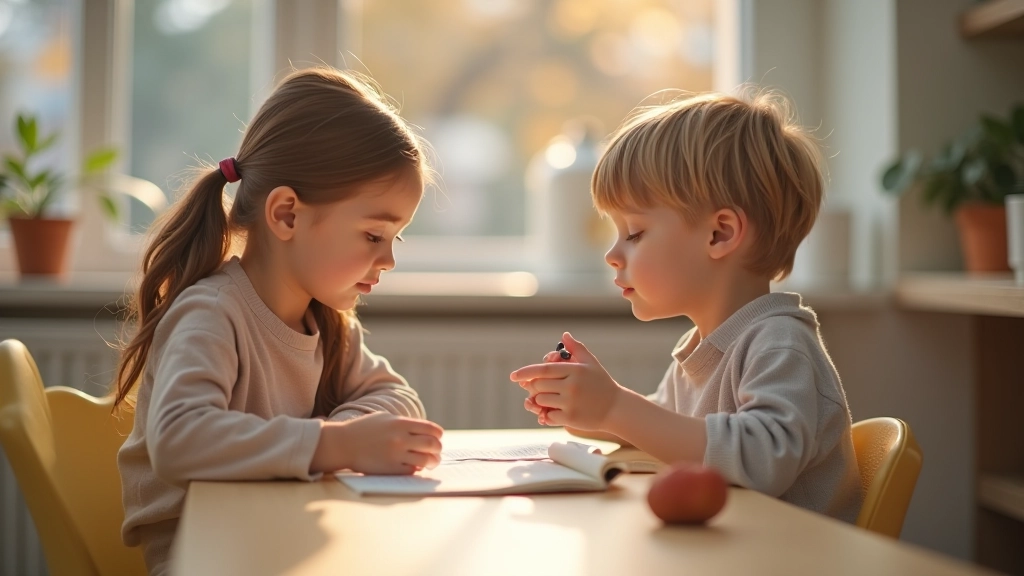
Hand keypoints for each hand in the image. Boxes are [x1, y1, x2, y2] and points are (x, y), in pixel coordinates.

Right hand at [310, 412, 443, 474]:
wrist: (343, 444)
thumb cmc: (364, 429)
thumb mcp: (386, 418)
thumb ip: (406, 424)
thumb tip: (426, 432)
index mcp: (401, 423)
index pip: (432, 430)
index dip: (438, 435)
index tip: (437, 438)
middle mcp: (401, 438)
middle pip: (433, 445)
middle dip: (438, 450)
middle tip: (436, 452)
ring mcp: (396, 454)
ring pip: (427, 460)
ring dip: (432, 462)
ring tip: (431, 462)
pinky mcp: (390, 469)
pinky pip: (412, 471)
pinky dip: (417, 469)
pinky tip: (415, 467)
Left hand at [510, 332, 622, 429]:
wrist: (616, 408)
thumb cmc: (602, 384)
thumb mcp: (591, 363)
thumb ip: (576, 349)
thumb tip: (564, 334)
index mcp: (574, 370)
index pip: (543, 369)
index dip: (525, 372)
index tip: (513, 376)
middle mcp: (571, 386)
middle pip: (538, 385)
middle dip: (535, 387)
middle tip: (539, 389)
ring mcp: (570, 403)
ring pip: (540, 401)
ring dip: (541, 401)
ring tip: (550, 400)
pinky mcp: (570, 418)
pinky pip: (548, 416)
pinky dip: (547, 415)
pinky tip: (554, 412)